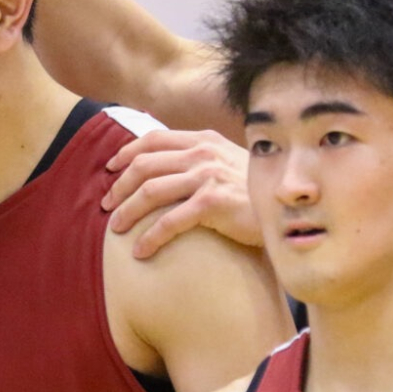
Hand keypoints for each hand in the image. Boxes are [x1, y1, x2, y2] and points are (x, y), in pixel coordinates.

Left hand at [104, 130, 259, 256]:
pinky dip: (150, 237)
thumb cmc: (254, 192)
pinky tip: (140, 252)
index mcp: (203, 141)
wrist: (285, 210)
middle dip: (119, 186)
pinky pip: (169, 221)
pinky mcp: (212, 203)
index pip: (154, 139)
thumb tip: (166, 166)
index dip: (126, 153)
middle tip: (107, 205)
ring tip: (116, 229)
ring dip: (127, 212)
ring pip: (151, 191)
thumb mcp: (228, 162)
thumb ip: (201, 159)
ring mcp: (207, 177)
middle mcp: (203, 154)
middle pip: (145, 165)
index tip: (110, 169)